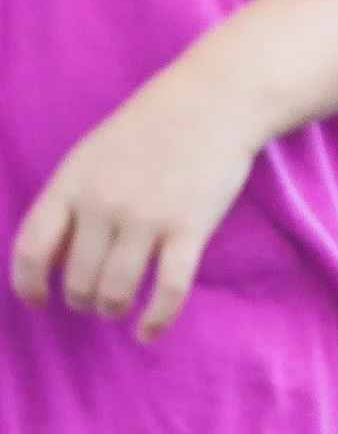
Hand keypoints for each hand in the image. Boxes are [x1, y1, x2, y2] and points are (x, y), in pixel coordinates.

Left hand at [10, 61, 261, 342]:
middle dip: (82, 300)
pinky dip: (155, 319)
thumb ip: (69, 203)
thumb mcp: (91, 156)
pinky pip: (167, 291)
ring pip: (116, 291)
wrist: (212, 102)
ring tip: (117, 308)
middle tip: (93, 300)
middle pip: (77, 280)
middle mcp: (104, 204)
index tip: (39, 301)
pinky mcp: (189, 230)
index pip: (32, 250)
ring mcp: (147, 218)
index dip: (28, 285)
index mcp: (72, 183)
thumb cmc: (149, 128)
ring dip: (112, 309)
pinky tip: (148, 331)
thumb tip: (54, 262)